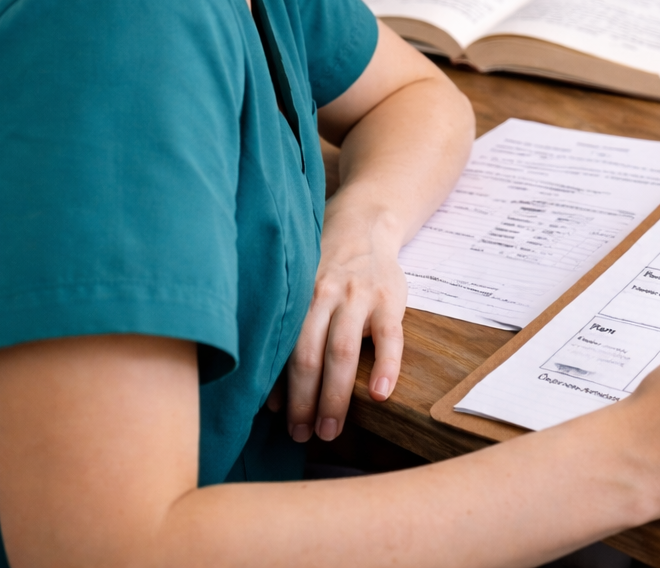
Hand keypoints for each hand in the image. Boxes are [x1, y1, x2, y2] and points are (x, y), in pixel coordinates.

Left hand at [284, 210, 407, 441]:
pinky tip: (380, 395)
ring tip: (330, 429)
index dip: (277, 386)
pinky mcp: (390, 300)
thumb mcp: (301, 287)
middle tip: (302, 435)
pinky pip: (390, 337)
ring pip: (343, 351)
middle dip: (304, 401)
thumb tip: (270, 393)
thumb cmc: (325, 268)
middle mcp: (325, 295)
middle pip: (309, 355)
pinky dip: (386, 367)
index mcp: (298, 296)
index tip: (274, 419)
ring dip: (335, 395)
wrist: (365, 224)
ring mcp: (360, 296)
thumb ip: (291, 330)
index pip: (283, 348)